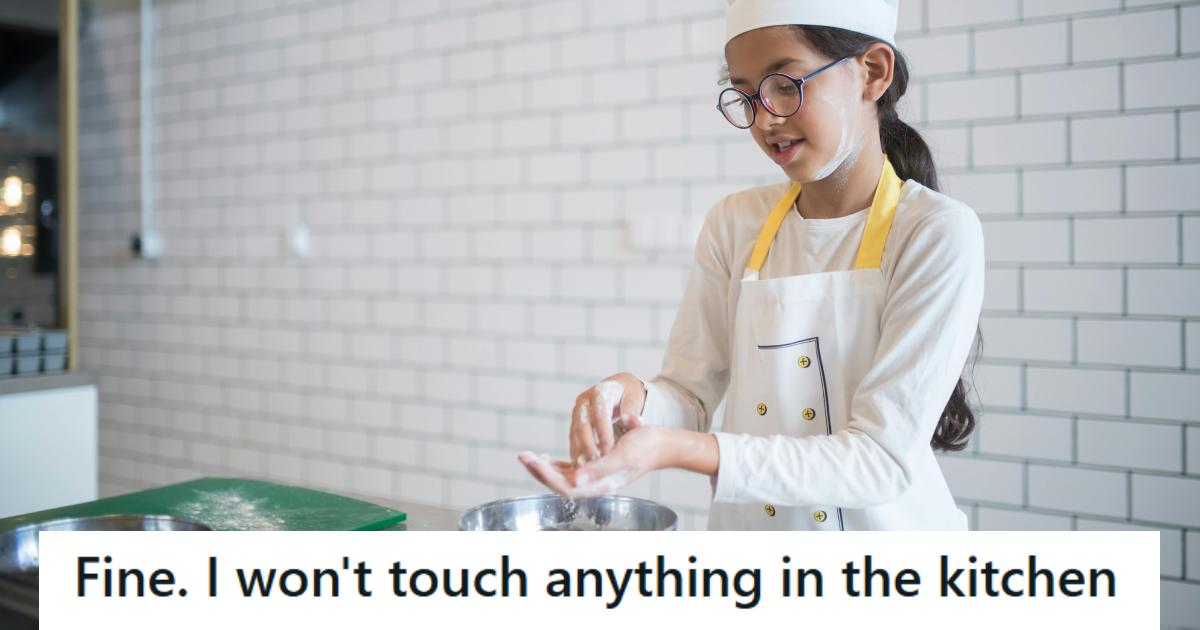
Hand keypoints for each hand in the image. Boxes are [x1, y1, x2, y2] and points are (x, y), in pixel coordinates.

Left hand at [518, 425, 662, 497]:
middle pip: (560, 484)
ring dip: (545, 469)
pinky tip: (545, 458)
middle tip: (523, 456)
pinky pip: (571, 471)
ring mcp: (596, 479)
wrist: (662, 444)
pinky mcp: (597, 469)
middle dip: (540, 471)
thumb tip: (574, 481)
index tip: (531, 461)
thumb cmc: (645, 447)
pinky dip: (556, 466)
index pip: (565, 486)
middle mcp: (596, 485)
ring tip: (528, 457)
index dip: (546, 475)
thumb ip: (598, 470)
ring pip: (563, 478)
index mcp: (601, 484)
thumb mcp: (622, 456)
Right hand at [569, 373, 646, 463]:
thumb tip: (636, 421)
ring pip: (575, 433)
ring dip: (579, 451)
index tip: (608, 451)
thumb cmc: (629, 395)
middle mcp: (584, 400)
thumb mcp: (634, 399)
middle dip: (588, 445)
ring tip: (584, 470)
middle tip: (594, 464)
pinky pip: (573, 438)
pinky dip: (576, 452)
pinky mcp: (574, 421)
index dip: (603, 433)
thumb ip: (633, 412)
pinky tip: (579, 467)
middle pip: (583, 424)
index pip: (600, 414)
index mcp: (600, 392)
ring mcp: (577, 411)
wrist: (619, 388)